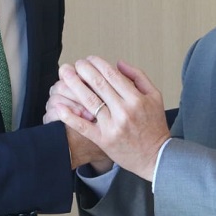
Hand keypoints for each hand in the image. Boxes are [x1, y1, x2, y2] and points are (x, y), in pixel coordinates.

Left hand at [56, 56, 168, 181]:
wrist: (156, 157)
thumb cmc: (155, 126)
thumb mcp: (155, 96)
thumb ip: (138, 77)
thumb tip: (118, 63)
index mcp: (137, 99)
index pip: (112, 75)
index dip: (98, 63)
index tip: (89, 59)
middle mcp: (124, 111)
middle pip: (99, 85)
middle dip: (83, 70)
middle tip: (74, 63)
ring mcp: (112, 126)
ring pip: (89, 101)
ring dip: (74, 85)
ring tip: (64, 75)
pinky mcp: (103, 140)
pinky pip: (83, 126)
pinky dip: (69, 116)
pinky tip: (59, 106)